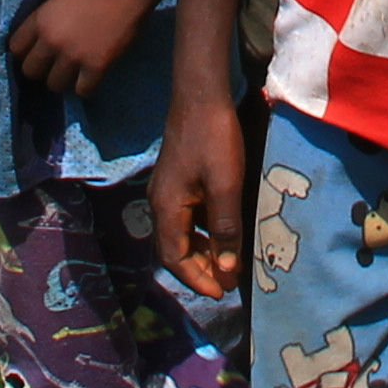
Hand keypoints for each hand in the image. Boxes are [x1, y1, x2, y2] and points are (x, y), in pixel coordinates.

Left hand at [7, 0, 159, 101]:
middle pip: (30, 71)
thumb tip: (37, 38)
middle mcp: (52, 40)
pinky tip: (90, 76)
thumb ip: (46, 17)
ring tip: (73, 71)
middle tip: (54, 64)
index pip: (15, 48)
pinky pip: (82, 91)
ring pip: (53, 85)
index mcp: (41, 19)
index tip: (36, 52)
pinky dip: (85, 86)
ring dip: (62, 79)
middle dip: (41, 69)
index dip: (25, 52)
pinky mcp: (96, 66)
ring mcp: (74, 55)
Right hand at [149, 87, 246, 300]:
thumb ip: (226, 229)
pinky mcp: (177, 179)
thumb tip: (226, 271)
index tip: (221, 292)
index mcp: (167, 208)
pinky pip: (185, 217)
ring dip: (201, 252)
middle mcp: (160, 202)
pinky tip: (222, 232)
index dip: (197, 280)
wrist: (201, 95)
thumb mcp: (226, 186)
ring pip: (180, 233)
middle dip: (198, 270)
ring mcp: (166, 190)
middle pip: (174, 249)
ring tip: (227, 264)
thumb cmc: (214, 139)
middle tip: (226, 283)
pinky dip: (202, 232)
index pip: (174, 258)